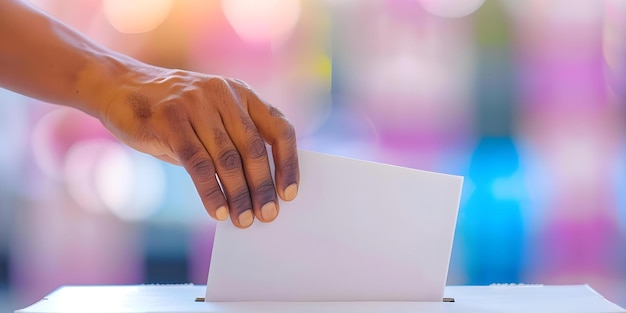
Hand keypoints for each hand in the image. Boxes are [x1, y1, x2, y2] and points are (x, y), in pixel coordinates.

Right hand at [97, 65, 298, 227]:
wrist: (121, 87)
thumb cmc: (174, 113)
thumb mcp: (210, 117)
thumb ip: (233, 142)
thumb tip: (257, 190)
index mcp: (241, 94)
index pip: (279, 128)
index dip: (288, 162)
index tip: (289, 193)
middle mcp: (223, 95)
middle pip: (253, 148)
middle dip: (262, 187)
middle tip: (267, 215)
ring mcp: (195, 105)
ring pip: (227, 159)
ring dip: (238, 194)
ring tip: (243, 219)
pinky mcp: (170, 120)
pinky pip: (198, 164)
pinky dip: (210, 191)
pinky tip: (217, 211)